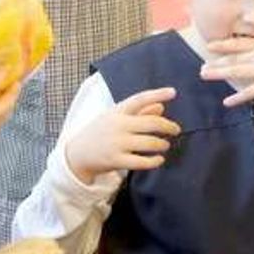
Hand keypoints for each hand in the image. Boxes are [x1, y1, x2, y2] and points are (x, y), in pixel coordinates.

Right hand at [65, 87, 180, 184]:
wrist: (77, 154)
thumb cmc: (101, 132)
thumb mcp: (116, 118)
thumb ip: (139, 112)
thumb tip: (161, 107)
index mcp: (117, 111)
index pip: (139, 99)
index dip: (157, 94)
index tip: (173, 92)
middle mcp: (118, 125)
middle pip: (150, 123)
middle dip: (168, 126)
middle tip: (176, 129)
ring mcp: (117, 143)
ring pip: (149, 143)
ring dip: (162, 144)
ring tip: (165, 145)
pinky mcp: (116, 160)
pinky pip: (141, 161)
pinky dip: (154, 161)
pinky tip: (160, 159)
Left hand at [200, 37, 253, 106]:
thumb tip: (253, 55)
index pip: (240, 43)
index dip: (223, 44)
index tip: (210, 46)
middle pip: (234, 57)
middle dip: (217, 62)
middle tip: (202, 67)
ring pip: (237, 70)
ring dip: (219, 73)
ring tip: (204, 75)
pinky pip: (250, 91)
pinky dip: (238, 97)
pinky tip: (227, 102)